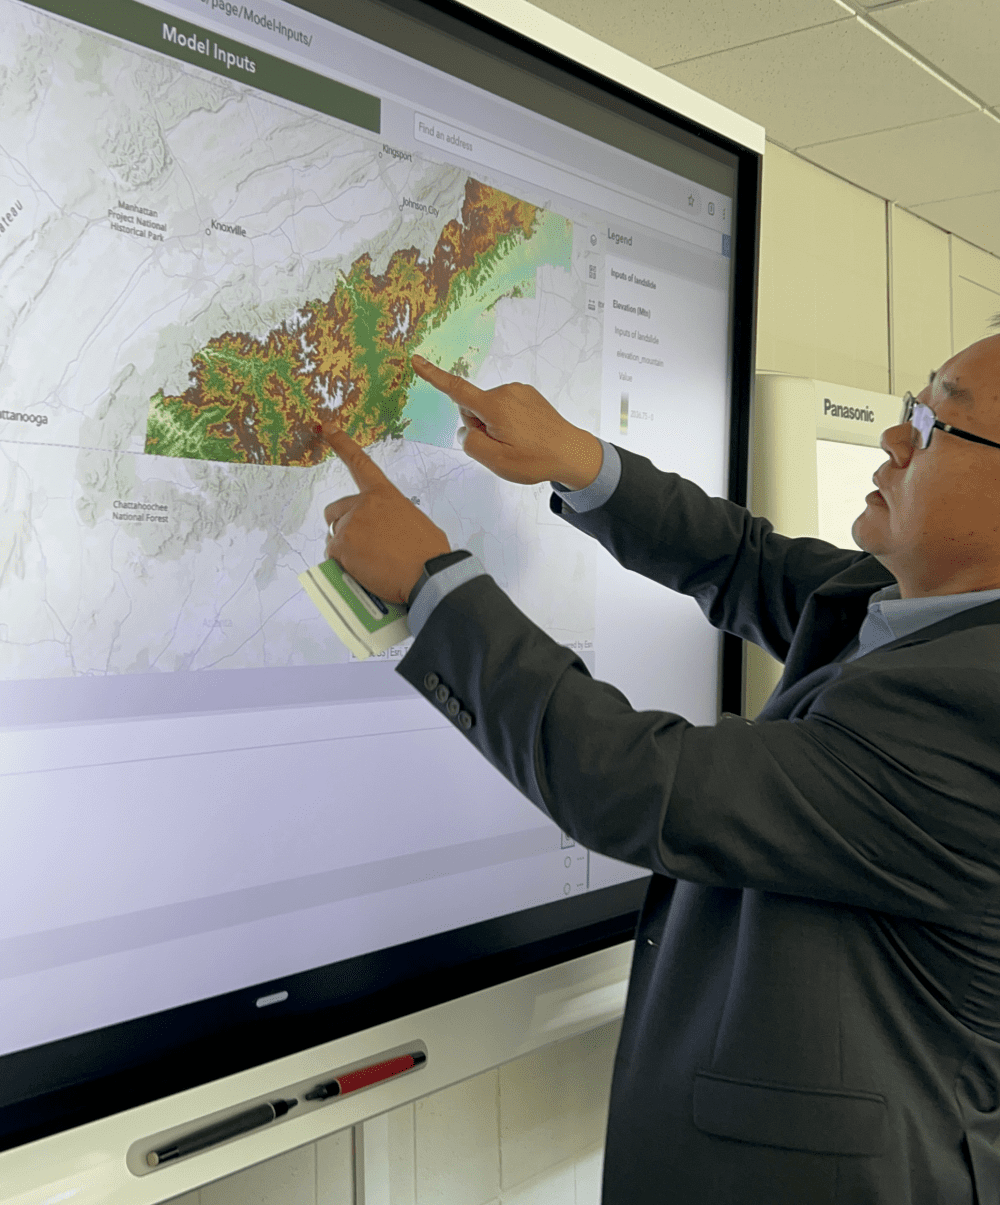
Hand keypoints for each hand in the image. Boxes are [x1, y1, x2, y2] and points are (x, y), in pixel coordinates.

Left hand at [321, 424, 449, 604]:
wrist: (427, 574)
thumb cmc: (428, 553)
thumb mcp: (413, 523)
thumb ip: (391, 519)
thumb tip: (382, 535)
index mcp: (385, 494)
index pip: (360, 464)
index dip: (341, 444)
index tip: (326, 427)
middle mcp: (363, 504)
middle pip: (334, 511)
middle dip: (340, 527)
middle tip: (358, 547)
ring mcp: (350, 524)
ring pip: (333, 537)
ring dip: (344, 550)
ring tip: (367, 565)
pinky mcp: (342, 545)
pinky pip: (331, 556)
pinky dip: (341, 566)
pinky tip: (361, 572)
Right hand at [411, 355, 602, 488]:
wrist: (572, 453)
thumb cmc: (535, 460)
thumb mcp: (496, 461)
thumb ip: (471, 443)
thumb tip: (465, 430)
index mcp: (495, 406)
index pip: (456, 389)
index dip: (434, 376)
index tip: (416, 360)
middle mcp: (505, 392)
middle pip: (472, 407)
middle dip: (478, 426)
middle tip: (501, 446)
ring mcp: (518, 391)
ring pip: (488, 408)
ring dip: (494, 425)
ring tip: (517, 442)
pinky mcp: (528, 394)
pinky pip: (504, 406)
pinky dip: (506, 420)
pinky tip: (524, 435)